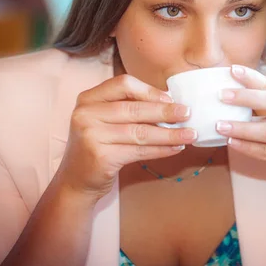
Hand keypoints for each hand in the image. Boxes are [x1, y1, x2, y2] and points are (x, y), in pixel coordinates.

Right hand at [55, 74, 197, 201]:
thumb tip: (170, 101)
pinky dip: (161, 149)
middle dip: (166, 112)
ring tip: (189, 134)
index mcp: (88, 98)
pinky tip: (175, 148)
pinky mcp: (101, 157)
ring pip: (140, 132)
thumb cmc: (98, 146)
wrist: (76, 181)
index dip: (150, 91)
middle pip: (135, 108)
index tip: (170, 98)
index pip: (123, 84)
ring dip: (169, 134)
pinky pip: (139, 151)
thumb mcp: (104, 120)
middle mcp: (86, 114)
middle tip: (187, 114)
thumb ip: (128, 107)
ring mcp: (91, 136)